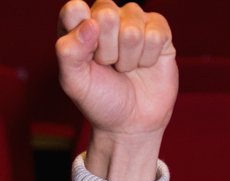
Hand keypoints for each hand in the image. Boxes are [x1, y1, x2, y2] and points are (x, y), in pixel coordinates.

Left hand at [58, 2, 175, 176]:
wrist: (130, 120)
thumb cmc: (99, 99)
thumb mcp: (74, 82)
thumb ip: (69, 52)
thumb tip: (90, 23)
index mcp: (78, 29)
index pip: (73, 10)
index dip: (80, 30)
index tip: (86, 53)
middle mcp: (106, 20)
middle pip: (105, 13)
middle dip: (105, 48)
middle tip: (107, 65)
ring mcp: (134, 22)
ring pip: (132, 26)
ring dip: (128, 57)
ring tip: (125, 68)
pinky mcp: (159, 30)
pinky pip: (156, 34)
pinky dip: (148, 57)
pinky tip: (144, 65)